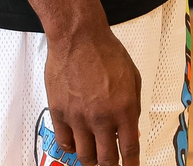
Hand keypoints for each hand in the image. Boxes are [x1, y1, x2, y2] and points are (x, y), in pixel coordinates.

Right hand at [44, 22, 142, 165]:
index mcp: (124, 109)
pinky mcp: (59, 114)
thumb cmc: (108, 53)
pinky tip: (76, 145)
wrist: (78, 38)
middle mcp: (102, 118)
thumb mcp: (133, 79)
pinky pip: (65, 142)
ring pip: (84, 155)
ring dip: (90, 160)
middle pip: (105, 159)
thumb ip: (133, 107)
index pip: (129, 149)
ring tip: (94, 158)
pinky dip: (72, 148)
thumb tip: (131, 130)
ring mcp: (78, 118)